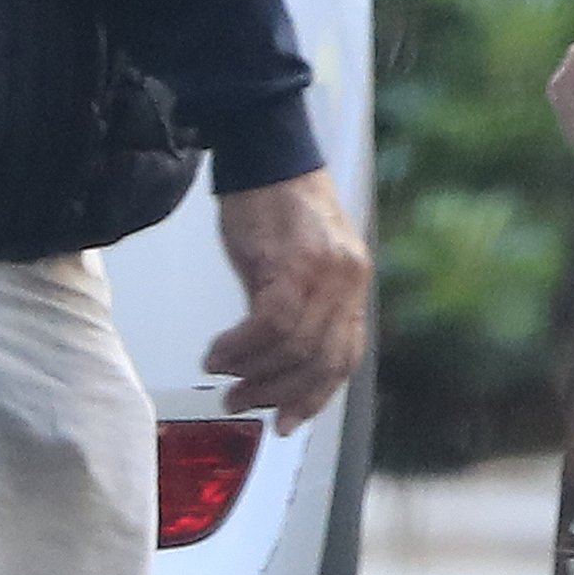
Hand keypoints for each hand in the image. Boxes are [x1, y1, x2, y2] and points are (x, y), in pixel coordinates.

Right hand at [208, 167, 373, 433]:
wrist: (267, 155)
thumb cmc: (276, 206)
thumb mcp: (300, 262)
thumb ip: (300, 307)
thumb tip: (277, 362)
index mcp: (353, 283)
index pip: (345, 356)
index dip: (316, 395)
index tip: (288, 419)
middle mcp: (347, 280)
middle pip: (322, 360)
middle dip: (281, 392)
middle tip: (245, 403)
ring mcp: (323, 272)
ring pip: (295, 347)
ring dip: (254, 373)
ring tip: (226, 379)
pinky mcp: (292, 263)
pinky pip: (270, 324)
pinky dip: (242, 347)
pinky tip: (220, 354)